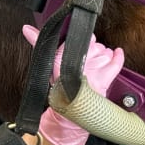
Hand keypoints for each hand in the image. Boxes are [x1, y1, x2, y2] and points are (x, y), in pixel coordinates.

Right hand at [22, 25, 124, 144]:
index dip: (82, 40)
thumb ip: (38, 44)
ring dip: (104, 54)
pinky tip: (118, 52)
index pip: (76, 41)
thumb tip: (26, 29)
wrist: (68, 116)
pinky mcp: (103, 81)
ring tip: (99, 61)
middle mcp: (77, 64)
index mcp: (61, 60)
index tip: (83, 41)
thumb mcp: (48, 66)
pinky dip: (118, 57)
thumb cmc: (61, 89)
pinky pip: (115, 65)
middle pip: (93, 45)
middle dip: (93, 48)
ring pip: (104, 52)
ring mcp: (91, 73)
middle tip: (89, 55)